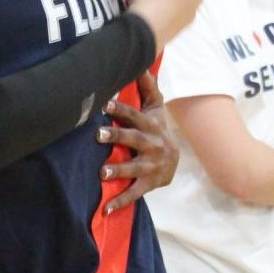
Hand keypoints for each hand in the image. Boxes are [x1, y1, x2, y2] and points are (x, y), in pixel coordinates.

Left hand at [98, 72, 178, 212]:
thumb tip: (142, 64)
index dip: (122, 109)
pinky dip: (120, 201)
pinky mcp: (149, 184)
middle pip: (135, 139)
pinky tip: (105, 208)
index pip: (136, 116)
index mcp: (151, 126)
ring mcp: (151, 166)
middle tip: (98, 134)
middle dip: (117, 136)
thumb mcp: (155, 109)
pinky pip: (134, 193)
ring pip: (135, 168)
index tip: (105, 102)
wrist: (175, 161)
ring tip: (102, 173)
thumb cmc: (156, 129)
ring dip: (119, 170)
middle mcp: (153, 146)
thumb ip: (148, 88)